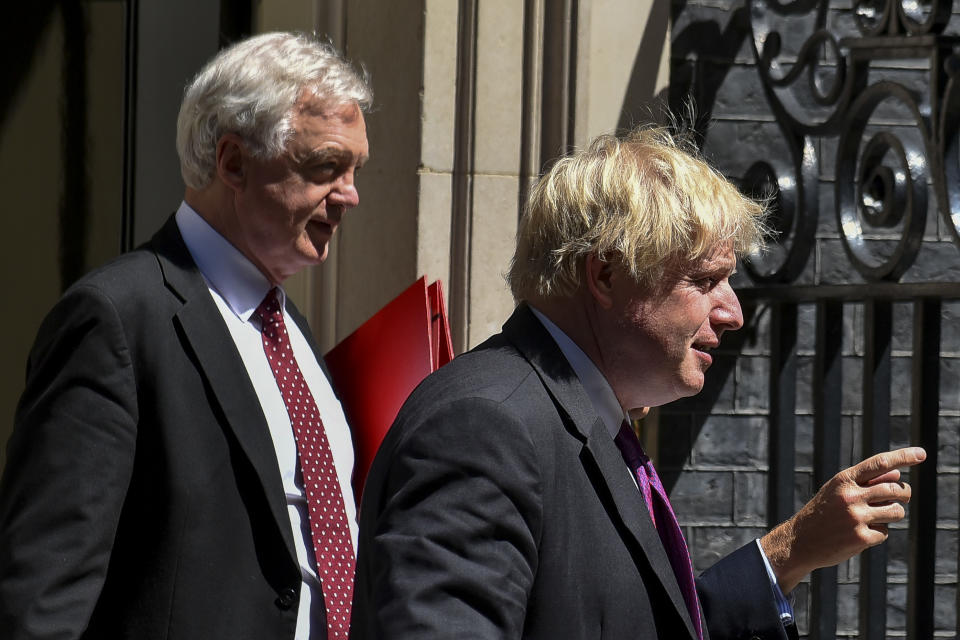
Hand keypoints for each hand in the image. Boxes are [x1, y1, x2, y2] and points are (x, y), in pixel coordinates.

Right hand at [759, 446, 925, 593]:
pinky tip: (859, 534)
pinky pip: (885, 532)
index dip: (903, 456)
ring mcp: (856, 517)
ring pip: (896, 512)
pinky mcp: (861, 538)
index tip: (922, 453)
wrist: (800, 540)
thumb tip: (897, 472)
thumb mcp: (838, 490)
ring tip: (875, 517)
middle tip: (900, 497)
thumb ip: (866, 481)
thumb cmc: (823, 512)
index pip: (879, 463)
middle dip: (903, 494)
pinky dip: (877, 533)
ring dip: (892, 514)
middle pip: (896, 489)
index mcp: (844, 480)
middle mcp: (851, 496)